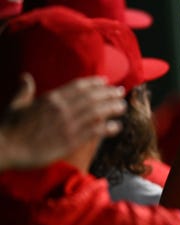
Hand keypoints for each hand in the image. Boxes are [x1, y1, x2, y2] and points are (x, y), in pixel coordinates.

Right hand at [1, 75, 125, 169]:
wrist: (5, 148)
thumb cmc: (8, 127)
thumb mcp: (15, 104)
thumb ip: (24, 90)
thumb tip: (26, 76)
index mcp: (51, 98)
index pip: (79, 86)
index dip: (94, 83)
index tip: (105, 81)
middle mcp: (62, 109)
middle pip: (92, 97)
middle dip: (109, 93)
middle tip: (120, 92)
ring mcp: (68, 125)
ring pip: (97, 112)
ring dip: (112, 108)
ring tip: (122, 106)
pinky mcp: (70, 141)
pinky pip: (94, 132)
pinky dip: (107, 128)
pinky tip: (117, 126)